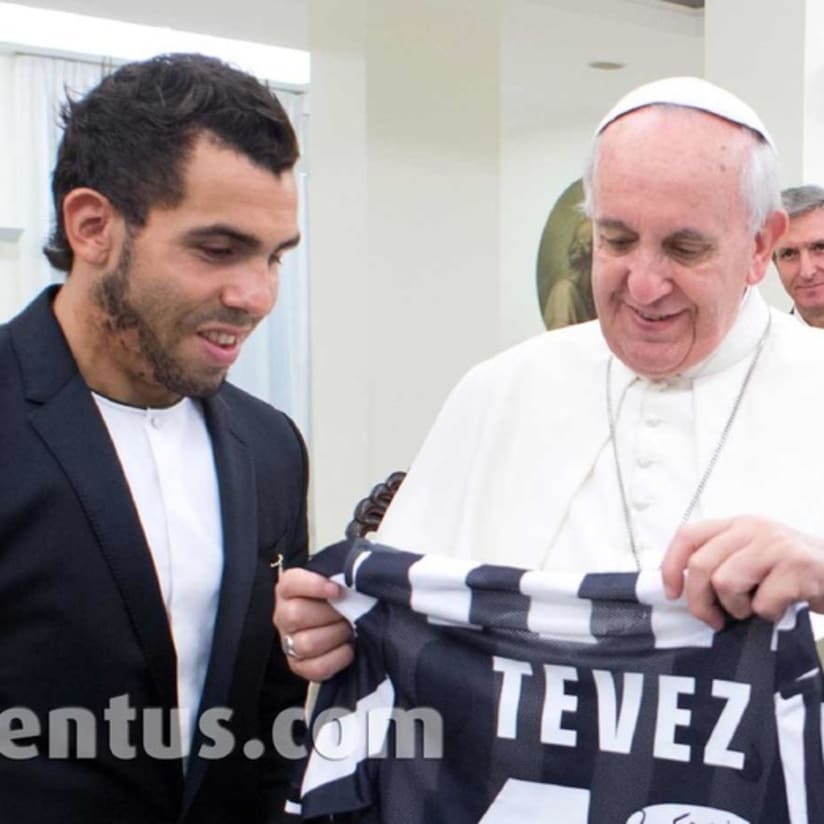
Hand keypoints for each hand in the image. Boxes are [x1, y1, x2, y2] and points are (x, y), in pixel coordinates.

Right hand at [274, 568, 354, 681]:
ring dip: (335, 636)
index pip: (291, 583)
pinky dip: (337, 658)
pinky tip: (348, 647)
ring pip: (306, 643)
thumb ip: (340, 575)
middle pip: (296, 615)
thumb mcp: (338, 579)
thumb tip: (352, 578)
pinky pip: (316, 668)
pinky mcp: (299, 666)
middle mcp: (283, 614)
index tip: (337, 590)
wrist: (342, 620)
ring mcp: (288, 642)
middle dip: (330, 615)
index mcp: (289, 588)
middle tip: (347, 612)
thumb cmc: (341, 596)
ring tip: (349, 629)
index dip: (313, 585)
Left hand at [661, 516, 823, 629]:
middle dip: (700, 601)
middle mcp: (753, 528)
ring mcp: (775, 545)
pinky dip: (768, 615)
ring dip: (737, 608)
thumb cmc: (791, 572)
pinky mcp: (797, 567)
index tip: (673, 594)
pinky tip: (782, 608)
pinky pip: (762, 603)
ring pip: (725, 583)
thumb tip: (682, 589)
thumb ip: (721, 562)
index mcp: (736, 524)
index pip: (687, 536)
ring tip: (754, 608)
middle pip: (700, 565)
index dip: (671, 566)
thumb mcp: (753, 555)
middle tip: (713, 619)